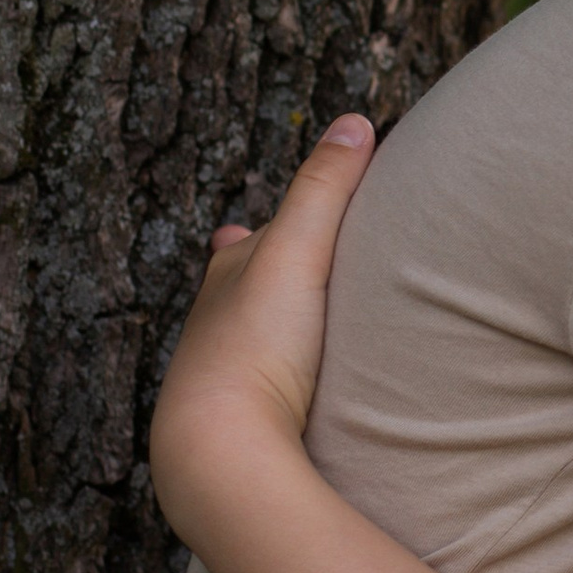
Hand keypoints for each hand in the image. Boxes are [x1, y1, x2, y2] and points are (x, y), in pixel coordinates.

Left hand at [148, 115, 375, 543]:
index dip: (272, 229)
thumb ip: (325, 187)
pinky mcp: (247, 431)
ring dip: (278, 338)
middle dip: (267, 284)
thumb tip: (355, 121)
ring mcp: (227, 384)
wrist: (222, 451)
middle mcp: (217, 329)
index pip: (248, 243)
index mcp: (226, 282)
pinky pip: (270, 396)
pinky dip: (285, 385)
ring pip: (255, 349)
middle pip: (247, 297)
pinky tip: (302, 398)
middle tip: (292, 273)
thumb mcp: (297, 251)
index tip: (281, 219)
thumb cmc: (254, 348)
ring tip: (301, 335)